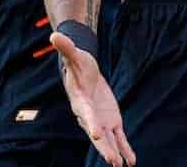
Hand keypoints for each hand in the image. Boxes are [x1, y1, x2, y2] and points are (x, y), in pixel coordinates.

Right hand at [51, 31, 135, 165]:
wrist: (85, 73)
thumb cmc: (78, 65)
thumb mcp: (75, 56)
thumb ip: (66, 48)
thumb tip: (54, 33)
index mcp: (80, 102)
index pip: (86, 114)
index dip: (91, 123)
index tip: (98, 134)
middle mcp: (90, 116)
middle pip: (98, 133)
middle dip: (104, 148)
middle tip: (112, 161)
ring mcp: (101, 120)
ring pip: (109, 140)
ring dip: (115, 152)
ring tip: (122, 166)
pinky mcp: (111, 121)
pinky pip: (119, 137)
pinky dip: (125, 148)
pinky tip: (131, 161)